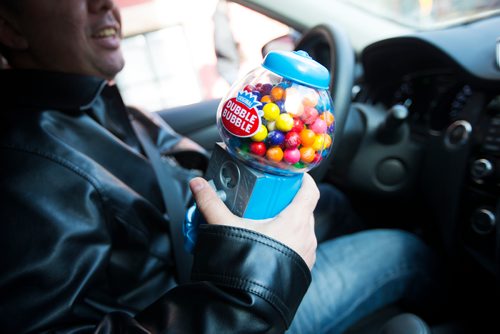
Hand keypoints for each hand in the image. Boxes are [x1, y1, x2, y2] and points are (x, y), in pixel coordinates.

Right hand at [189, 173, 318, 269]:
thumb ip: (210, 203)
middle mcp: (307, 236)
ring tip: (268, 220)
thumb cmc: (245, 263)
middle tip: (271, 197)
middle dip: (290, 200)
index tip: (294, 174)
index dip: (303, 179)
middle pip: (304, 209)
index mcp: (295, 221)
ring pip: (303, 229)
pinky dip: (290, 240)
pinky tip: (271, 242)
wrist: (249, 302)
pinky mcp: (302, 268)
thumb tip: (198, 184)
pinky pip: (300, 247)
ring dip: (290, 222)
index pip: (310, 191)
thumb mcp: (224, 226)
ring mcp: (307, 254)